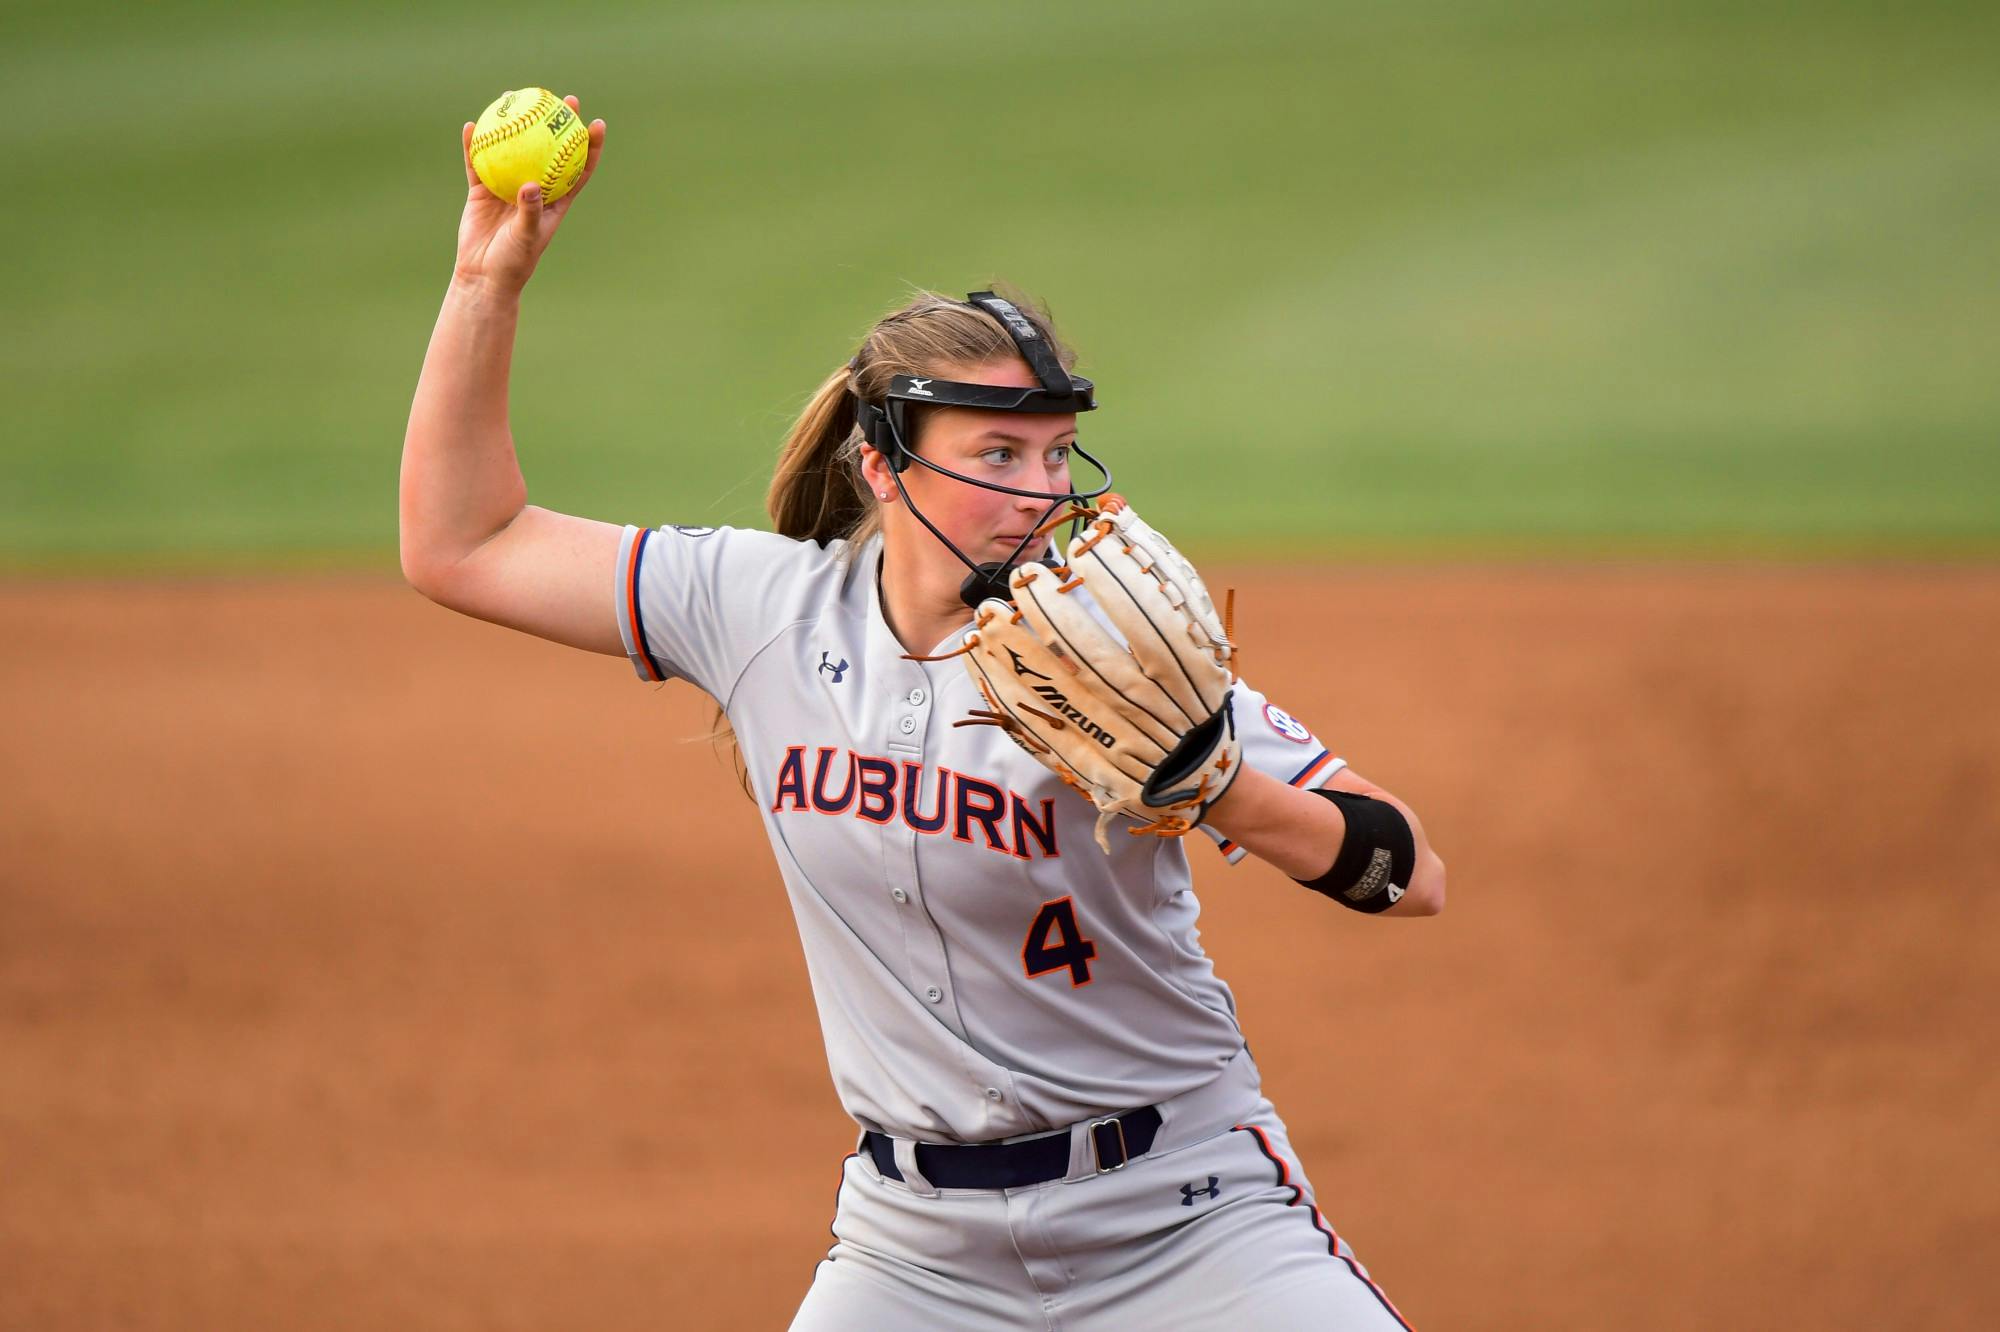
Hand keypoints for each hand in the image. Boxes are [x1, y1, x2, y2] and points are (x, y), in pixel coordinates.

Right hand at [451, 94, 605, 294]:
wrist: (483, 275)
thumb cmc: (513, 262)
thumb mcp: (526, 238)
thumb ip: (530, 211)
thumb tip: (531, 184)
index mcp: (555, 201)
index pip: (578, 168)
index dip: (590, 146)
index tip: (596, 123)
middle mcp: (535, 189)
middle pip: (550, 148)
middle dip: (557, 123)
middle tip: (562, 99)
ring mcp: (508, 186)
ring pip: (514, 148)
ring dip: (516, 122)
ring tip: (515, 97)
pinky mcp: (482, 190)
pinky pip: (478, 162)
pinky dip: (475, 145)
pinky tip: (473, 125)